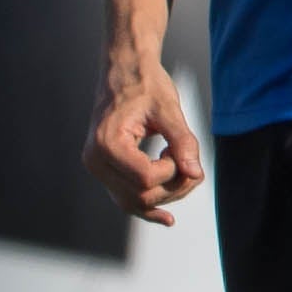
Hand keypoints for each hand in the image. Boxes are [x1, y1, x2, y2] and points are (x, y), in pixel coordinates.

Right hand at [88, 42, 205, 224]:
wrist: (123, 72)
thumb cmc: (146, 85)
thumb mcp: (169, 110)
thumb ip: (183, 142)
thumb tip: (196, 174)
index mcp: (106, 143)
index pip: (145, 179)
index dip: (172, 170)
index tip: (179, 147)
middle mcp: (95, 160)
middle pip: (140, 195)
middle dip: (173, 185)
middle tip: (188, 159)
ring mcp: (97, 168)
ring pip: (135, 202)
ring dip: (166, 194)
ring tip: (182, 168)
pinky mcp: (105, 171)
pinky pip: (125, 198)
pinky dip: (147, 209)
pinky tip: (166, 219)